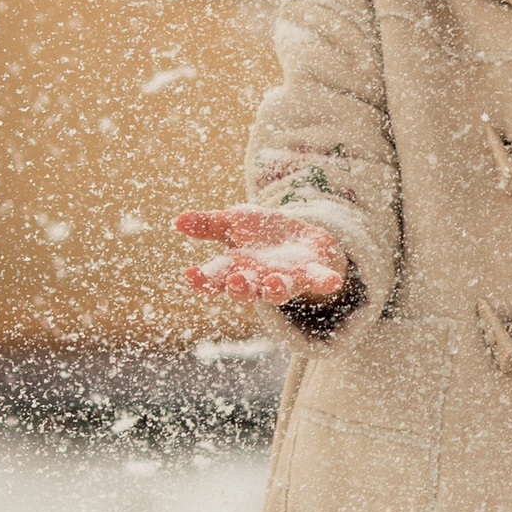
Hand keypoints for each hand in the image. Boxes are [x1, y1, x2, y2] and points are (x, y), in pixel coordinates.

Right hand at [174, 206, 350, 308]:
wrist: (301, 238)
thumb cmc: (262, 234)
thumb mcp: (234, 222)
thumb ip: (209, 224)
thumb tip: (177, 220)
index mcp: (236, 269)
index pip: (215, 278)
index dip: (202, 280)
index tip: (191, 274)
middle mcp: (259, 280)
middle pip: (246, 290)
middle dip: (240, 288)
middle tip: (235, 280)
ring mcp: (287, 279)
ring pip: (280, 291)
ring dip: (276, 289)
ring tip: (273, 283)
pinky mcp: (313, 274)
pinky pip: (319, 281)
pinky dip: (326, 282)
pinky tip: (334, 282)